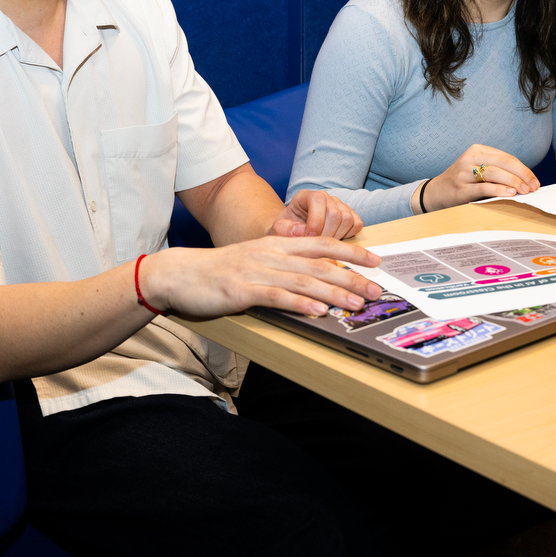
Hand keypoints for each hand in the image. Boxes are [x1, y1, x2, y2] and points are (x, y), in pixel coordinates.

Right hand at [139, 237, 382, 317]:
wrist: (180, 273)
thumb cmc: (220, 270)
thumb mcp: (256, 260)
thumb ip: (283, 265)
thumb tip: (316, 280)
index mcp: (277, 245)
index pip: (322, 245)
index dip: (350, 251)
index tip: (375, 260)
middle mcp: (271, 255)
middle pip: (319, 264)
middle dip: (351, 277)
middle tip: (375, 290)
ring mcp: (256, 272)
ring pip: (302, 281)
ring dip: (333, 293)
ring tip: (355, 304)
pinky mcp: (242, 291)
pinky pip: (276, 297)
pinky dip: (300, 305)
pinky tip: (317, 312)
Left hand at [271, 189, 363, 238]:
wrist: (294, 235)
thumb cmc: (286, 233)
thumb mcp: (276, 231)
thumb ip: (282, 230)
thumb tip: (300, 231)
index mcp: (305, 196)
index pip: (318, 200)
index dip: (315, 222)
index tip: (308, 239)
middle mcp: (325, 197)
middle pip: (335, 213)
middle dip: (326, 235)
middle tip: (315, 246)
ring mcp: (339, 205)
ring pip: (348, 219)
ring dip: (337, 237)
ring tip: (323, 244)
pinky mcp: (350, 215)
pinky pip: (357, 225)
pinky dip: (348, 236)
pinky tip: (334, 240)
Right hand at [417, 144, 538, 213]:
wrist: (435, 192)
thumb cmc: (462, 181)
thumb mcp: (477, 169)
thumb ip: (497, 170)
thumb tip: (525, 181)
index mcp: (477, 150)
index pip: (507, 157)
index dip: (523, 169)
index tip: (534, 181)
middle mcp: (470, 158)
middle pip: (503, 162)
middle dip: (522, 174)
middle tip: (534, 186)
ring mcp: (464, 173)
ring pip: (495, 173)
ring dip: (514, 182)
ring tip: (525, 191)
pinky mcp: (461, 188)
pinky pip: (484, 187)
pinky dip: (499, 189)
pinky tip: (510, 193)